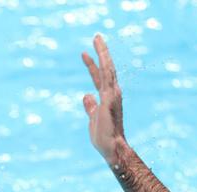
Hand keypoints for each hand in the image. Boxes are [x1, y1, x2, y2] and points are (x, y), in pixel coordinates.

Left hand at [81, 34, 125, 166]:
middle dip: (102, 52)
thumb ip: (91, 106)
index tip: (84, 53)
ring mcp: (112, 95)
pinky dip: (103, 67)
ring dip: (102, 53)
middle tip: (96, 36)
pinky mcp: (109, 100)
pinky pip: (106, 79)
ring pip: (108, 69)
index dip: (92, 65)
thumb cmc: (104, 137)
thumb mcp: (93, 119)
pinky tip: (98, 56)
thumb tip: (86, 95)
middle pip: (106, 68)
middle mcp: (112, 93)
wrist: (112, 149)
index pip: (99, 77)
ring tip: (97, 39)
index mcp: (106, 97)